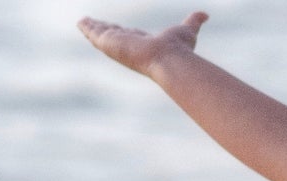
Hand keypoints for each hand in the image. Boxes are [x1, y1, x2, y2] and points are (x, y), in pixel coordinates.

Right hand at [77, 10, 208, 76]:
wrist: (170, 60)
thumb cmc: (179, 50)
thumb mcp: (188, 31)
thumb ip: (194, 22)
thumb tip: (205, 15)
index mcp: (144, 45)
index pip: (130, 37)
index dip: (123, 32)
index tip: (117, 29)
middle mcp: (131, 47)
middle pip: (114, 36)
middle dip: (103, 30)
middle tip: (93, 24)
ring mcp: (120, 47)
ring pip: (103, 35)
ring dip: (92, 28)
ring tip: (83, 22)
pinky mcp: (111, 44)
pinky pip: (96, 35)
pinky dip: (88, 29)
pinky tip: (80, 23)